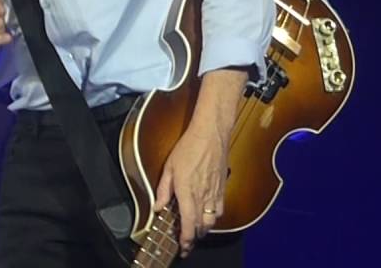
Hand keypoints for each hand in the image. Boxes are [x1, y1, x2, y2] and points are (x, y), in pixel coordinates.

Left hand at [154, 123, 228, 257]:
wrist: (210, 134)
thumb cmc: (189, 147)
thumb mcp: (169, 167)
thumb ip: (163, 190)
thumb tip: (158, 206)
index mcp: (187, 192)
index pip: (188, 223)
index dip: (185, 238)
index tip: (182, 246)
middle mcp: (203, 195)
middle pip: (202, 226)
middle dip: (195, 236)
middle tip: (187, 241)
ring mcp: (215, 192)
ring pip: (213, 220)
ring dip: (204, 227)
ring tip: (196, 229)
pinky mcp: (222, 187)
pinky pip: (220, 208)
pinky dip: (214, 216)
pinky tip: (207, 213)